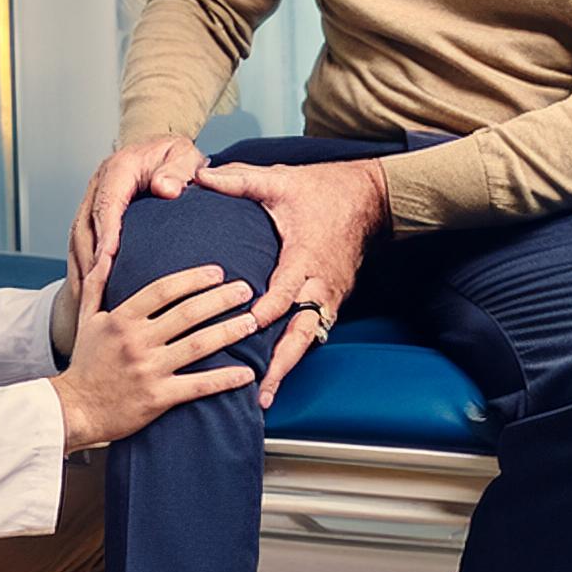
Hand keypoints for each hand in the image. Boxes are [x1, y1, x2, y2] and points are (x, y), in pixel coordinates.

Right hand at [48, 263, 257, 452]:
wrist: (74, 410)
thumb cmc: (84, 365)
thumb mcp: (86, 320)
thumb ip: (96, 284)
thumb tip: (104, 252)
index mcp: (121, 319)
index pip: (164, 289)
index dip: (195, 278)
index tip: (218, 272)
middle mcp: (137, 341)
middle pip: (188, 312)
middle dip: (222, 298)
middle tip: (246, 290)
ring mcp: (149, 370)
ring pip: (199, 345)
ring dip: (230, 332)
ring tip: (252, 322)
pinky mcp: (158, 398)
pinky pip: (199, 385)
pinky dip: (225, 378)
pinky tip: (247, 373)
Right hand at [68, 135, 206, 288]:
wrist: (162, 147)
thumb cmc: (174, 155)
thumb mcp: (184, 156)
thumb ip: (178, 170)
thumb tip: (166, 189)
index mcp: (118, 168)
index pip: (107, 204)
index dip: (105, 234)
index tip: (107, 260)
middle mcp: (99, 183)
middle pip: (86, 225)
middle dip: (89, 259)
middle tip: (95, 289)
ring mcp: (92, 199)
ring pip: (79, 237)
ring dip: (82, 268)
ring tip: (89, 298)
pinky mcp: (92, 213)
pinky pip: (82, 243)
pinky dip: (84, 267)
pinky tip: (90, 292)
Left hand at [193, 158, 389, 409]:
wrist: (370, 197)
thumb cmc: (323, 189)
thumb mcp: (280, 181)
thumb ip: (240, 181)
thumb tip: (201, 175)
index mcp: (306, 255)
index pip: (286, 290)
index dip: (268, 309)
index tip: (249, 326)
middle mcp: (320, 282)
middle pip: (303, 331)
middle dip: (282, 363)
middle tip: (261, 392)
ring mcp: (329, 295)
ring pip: (309, 338)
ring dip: (287, 366)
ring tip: (265, 396)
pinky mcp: (332, 300)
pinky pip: (314, 331)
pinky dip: (296, 352)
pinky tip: (276, 372)